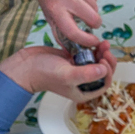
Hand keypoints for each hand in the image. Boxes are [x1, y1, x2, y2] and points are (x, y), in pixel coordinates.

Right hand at [0, 44, 116, 101]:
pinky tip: (95, 41)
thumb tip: (104, 70)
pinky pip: (88, 55)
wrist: (25, 65)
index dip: (108, 72)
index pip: (104, 84)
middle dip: (107, 61)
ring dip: (101, 53)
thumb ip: (86, 74)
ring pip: (96, 62)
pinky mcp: (72, 60)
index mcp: (84, 92)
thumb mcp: (67, 74)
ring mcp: (78, 70)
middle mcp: (83, 83)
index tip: (104, 60)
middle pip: (102, 72)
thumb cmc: (44, 73)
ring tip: (103, 43)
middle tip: (106, 49)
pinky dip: (93, 49)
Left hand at [17, 0, 101, 46]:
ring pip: (95, 6)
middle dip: (95, 24)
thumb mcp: (47, 12)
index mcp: (55, 8)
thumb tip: (70, 49)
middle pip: (93, 19)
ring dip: (91, 9)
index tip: (93, 42)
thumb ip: (59, 31)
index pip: (74, 31)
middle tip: (91, 23)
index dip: (87, 41)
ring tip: (80, 3)